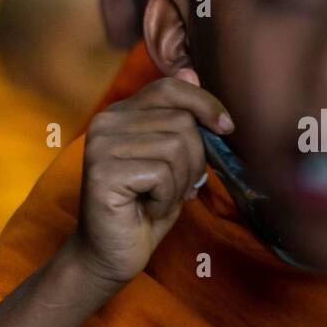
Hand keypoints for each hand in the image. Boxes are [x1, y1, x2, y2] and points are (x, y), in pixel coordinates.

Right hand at [70, 69, 232, 289]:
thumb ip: (178, 119)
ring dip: (180, 182)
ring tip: (159, 199)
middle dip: (193, 161)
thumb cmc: (144, 209)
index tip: (226, 128)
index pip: (170, 88)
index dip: (204, 103)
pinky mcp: (103, 172)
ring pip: (176, 147)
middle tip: (176, 188)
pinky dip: (166, 198)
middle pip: (181, 121)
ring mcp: (100, 146)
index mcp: (119, 114)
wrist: (110, 255)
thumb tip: (192, 70)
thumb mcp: (170, 160)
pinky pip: (162, 173)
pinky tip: (146, 209)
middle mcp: (104, 123)